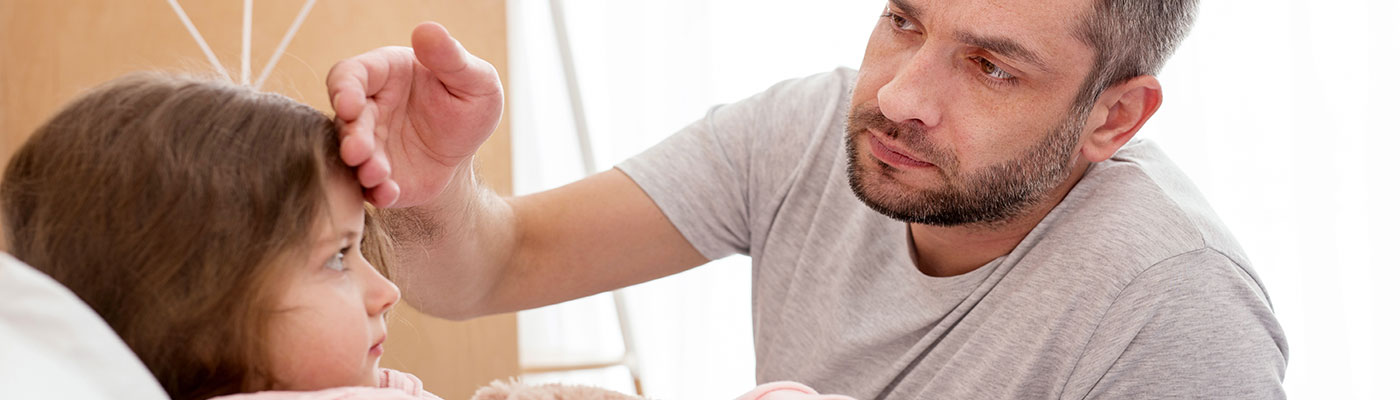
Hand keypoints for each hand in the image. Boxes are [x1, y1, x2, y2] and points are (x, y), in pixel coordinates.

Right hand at [327, 21, 503, 207]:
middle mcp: (370, 109)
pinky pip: (368, 187)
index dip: (344, 88)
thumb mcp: (475, 81)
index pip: (351, 74)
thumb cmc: (468, 105)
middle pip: (346, 119)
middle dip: (351, 135)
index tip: (349, 104)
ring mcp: (371, 144)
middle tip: (358, 151)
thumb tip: (427, 30)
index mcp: (386, 74)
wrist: (469, 151)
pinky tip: (389, 193)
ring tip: (375, 173)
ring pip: (352, 155)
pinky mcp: (379, 176)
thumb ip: (452, 58)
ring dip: (360, 166)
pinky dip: (376, 192)